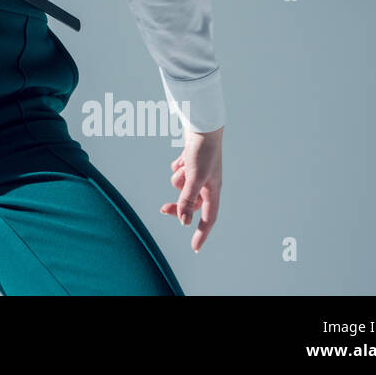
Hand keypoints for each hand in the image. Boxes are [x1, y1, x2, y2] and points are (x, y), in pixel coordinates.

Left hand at [160, 125, 221, 251]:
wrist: (202, 126)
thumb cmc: (203, 152)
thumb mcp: (194, 178)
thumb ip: (187, 200)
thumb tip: (184, 221)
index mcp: (213, 190)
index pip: (208, 218)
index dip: (201, 233)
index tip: (195, 248)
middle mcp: (207, 184)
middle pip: (190, 203)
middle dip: (178, 204)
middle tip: (162, 209)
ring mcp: (199, 173)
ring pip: (181, 185)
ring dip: (179, 178)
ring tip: (184, 165)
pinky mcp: (191, 163)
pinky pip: (179, 172)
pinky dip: (178, 167)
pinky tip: (183, 157)